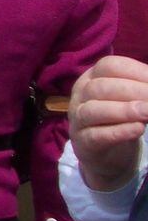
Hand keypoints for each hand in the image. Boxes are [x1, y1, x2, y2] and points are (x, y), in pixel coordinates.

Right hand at [68, 55, 147, 191]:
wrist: (107, 155)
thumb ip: (142, 89)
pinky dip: (119, 131)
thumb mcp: (131, 99)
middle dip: (133, 91)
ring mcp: (78, 119)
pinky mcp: (82, 142)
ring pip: (93, 110)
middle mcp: (80, 95)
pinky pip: (97, 135)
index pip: (109, 65)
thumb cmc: (121, 118)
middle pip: (100, 87)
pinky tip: (138, 129)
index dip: (136, 71)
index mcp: (92, 77)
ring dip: (124, 111)